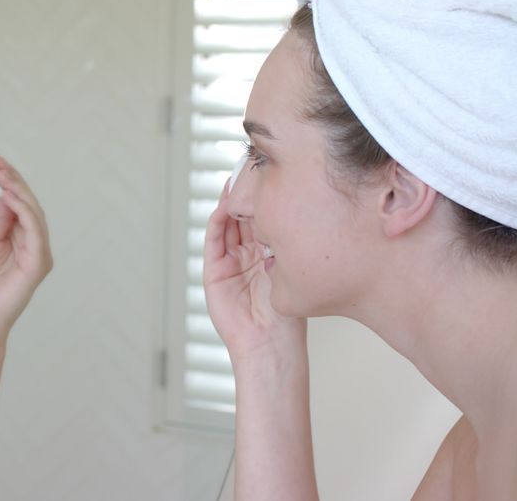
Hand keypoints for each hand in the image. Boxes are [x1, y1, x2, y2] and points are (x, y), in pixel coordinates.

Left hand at [0, 156, 52, 340]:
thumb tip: (5, 191)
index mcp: (21, 237)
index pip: (20, 203)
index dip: (10, 181)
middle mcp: (34, 242)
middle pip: (29, 204)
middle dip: (14, 181)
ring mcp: (39, 252)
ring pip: (34, 213)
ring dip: (18, 191)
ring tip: (2, 175)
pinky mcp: (38, 262)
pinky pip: (34, 230)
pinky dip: (23, 210)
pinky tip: (8, 196)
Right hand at [203, 180, 305, 362]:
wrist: (271, 344)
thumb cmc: (289, 317)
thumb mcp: (294, 273)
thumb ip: (289, 247)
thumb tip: (303, 214)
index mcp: (268, 257)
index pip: (265, 220)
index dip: (267, 200)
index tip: (274, 177)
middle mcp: (248, 256)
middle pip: (245, 217)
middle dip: (248, 195)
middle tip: (250, 171)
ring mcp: (229, 263)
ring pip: (228, 224)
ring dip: (231, 203)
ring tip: (236, 181)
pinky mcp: (214, 272)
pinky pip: (214, 240)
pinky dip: (218, 221)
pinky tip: (225, 206)